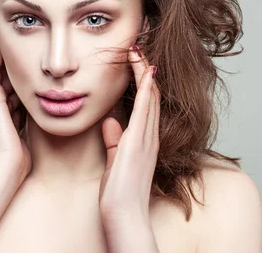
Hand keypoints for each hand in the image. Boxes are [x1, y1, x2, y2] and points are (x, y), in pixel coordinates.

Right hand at [0, 44, 31, 184]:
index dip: (16, 80)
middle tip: (24, 50)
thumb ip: (25, 123)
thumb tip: (39, 116)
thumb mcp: (23, 135)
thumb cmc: (17, 160)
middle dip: (12, 67)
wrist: (4, 169)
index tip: (30, 70)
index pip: (7, 91)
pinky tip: (5, 46)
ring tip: (13, 43)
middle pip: (1, 79)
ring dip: (4, 58)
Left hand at [98, 44, 159, 222]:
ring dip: (144, 71)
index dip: (142, 80)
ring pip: (150, 96)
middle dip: (144, 69)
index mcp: (144, 140)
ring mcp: (146, 138)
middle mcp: (149, 136)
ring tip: (138, 50)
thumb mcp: (114, 161)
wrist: (124, 214)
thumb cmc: (119, 193)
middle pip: (150, 94)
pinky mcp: (139, 142)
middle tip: (137, 47)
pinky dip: (146, 88)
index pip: (146, 103)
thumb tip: (110, 122)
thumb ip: (114, 141)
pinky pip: (145, 109)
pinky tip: (146, 70)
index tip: (134, 61)